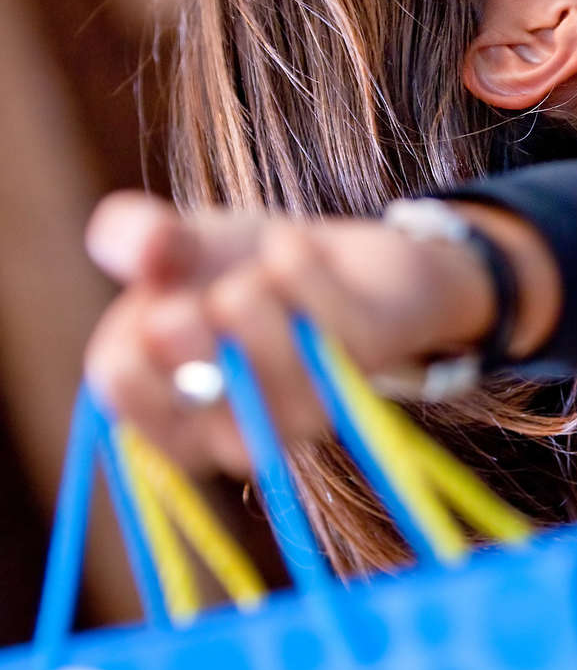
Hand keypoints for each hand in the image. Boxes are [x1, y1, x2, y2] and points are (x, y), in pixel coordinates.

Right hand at [82, 192, 512, 474]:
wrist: (342, 260)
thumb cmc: (239, 266)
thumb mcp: (175, 243)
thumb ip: (133, 236)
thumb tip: (145, 250)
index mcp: (169, 412)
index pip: (124, 401)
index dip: (133, 353)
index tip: (152, 311)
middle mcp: (232, 433)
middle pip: (199, 400)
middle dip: (190, 323)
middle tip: (210, 293)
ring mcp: (302, 413)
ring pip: (269, 365)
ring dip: (255, 292)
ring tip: (260, 274)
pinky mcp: (359, 375)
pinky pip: (324, 318)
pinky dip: (300, 263)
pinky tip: (294, 247)